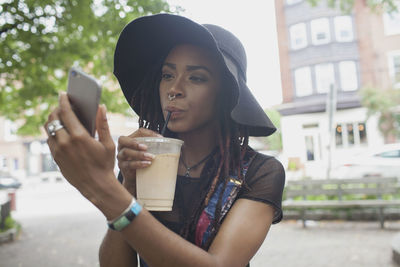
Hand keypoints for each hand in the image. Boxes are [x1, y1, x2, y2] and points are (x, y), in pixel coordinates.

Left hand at [45, 93, 124, 211]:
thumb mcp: (108, 144)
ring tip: (61, 118)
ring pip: (49, 129)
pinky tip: (62, 132)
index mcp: (79, 137)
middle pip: (53, 119)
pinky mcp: (56, 158)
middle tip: (63, 106)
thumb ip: (103, 124)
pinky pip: (50, 140)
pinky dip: (54, 133)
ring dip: (53, 120)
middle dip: (57, 109)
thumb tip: (101, 107)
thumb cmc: (105, 164)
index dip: (64, 101)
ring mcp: (58, 151)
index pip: (66, 113)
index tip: (64, 94)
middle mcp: (65, 143)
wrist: (96, 186)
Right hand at [117, 128, 161, 193]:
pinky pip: (129, 164)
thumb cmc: (144, 161)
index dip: (149, 133)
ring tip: (151, 157)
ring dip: (139, 154)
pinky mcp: (122, 167)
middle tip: (146, 147)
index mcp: (131, 140)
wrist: (136, 178)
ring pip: (127, 152)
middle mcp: (122, 147)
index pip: (139, 132)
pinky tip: (147, 164)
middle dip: (134, 142)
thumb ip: (157, 146)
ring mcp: (121, 157)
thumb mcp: (149, 152)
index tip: (160, 138)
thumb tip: (174, 144)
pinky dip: (138, 164)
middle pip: (123, 140)